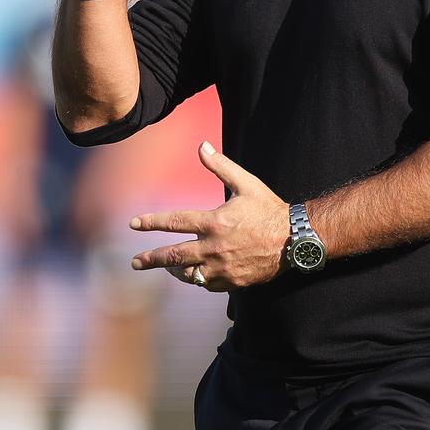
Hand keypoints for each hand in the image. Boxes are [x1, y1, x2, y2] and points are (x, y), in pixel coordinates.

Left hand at [128, 142, 287, 291]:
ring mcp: (223, 267)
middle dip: (150, 260)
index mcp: (214, 221)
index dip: (151, 223)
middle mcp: (214, 246)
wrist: (295, 239)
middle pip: (173, 255)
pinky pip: (208, 284)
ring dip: (174, 271)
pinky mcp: (233, 281)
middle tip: (135, 262)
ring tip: (166, 268)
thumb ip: (220, 166)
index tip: (133, 224)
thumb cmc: (269, 209)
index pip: (173, 222)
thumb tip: (202, 146)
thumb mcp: (246, 184)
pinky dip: (198, 279)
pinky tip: (195, 274)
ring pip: (188, 274)